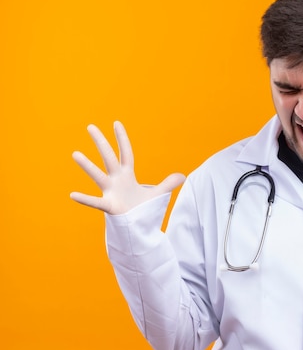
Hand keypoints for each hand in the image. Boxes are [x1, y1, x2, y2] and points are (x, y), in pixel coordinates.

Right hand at [70, 121, 185, 214]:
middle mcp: (116, 180)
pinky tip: (72, 195)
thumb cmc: (141, 209)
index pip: (126, 153)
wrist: (135, 226)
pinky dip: (85, 199)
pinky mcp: (110, 206)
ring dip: (88, 166)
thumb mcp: (157, 194)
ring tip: (75, 154)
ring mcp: (111, 192)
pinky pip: (95, 202)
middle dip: (101, 143)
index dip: (122, 139)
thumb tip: (183, 176)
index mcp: (127, 175)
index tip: (116, 123)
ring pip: (98, 176)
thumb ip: (168, 184)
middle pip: (109, 158)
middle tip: (90, 126)